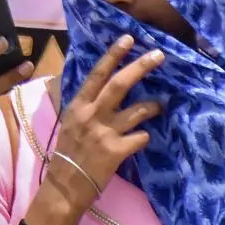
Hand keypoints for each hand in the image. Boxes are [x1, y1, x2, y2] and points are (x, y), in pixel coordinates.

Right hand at [44, 36, 164, 208]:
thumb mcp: (71, 122)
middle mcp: (92, 115)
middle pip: (120, 84)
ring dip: (153, 105)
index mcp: (78, 105)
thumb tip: (104, 84)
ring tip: (160, 104)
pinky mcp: (117, 151)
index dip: (113, 54)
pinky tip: (142, 138)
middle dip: (141, 66)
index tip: (129, 38)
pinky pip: (141, 137)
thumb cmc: (68, 152)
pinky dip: (145, 136)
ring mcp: (105, 133)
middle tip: (159, 55)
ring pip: (138, 110)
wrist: (65, 186)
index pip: (97, 74)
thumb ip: (87, 104)